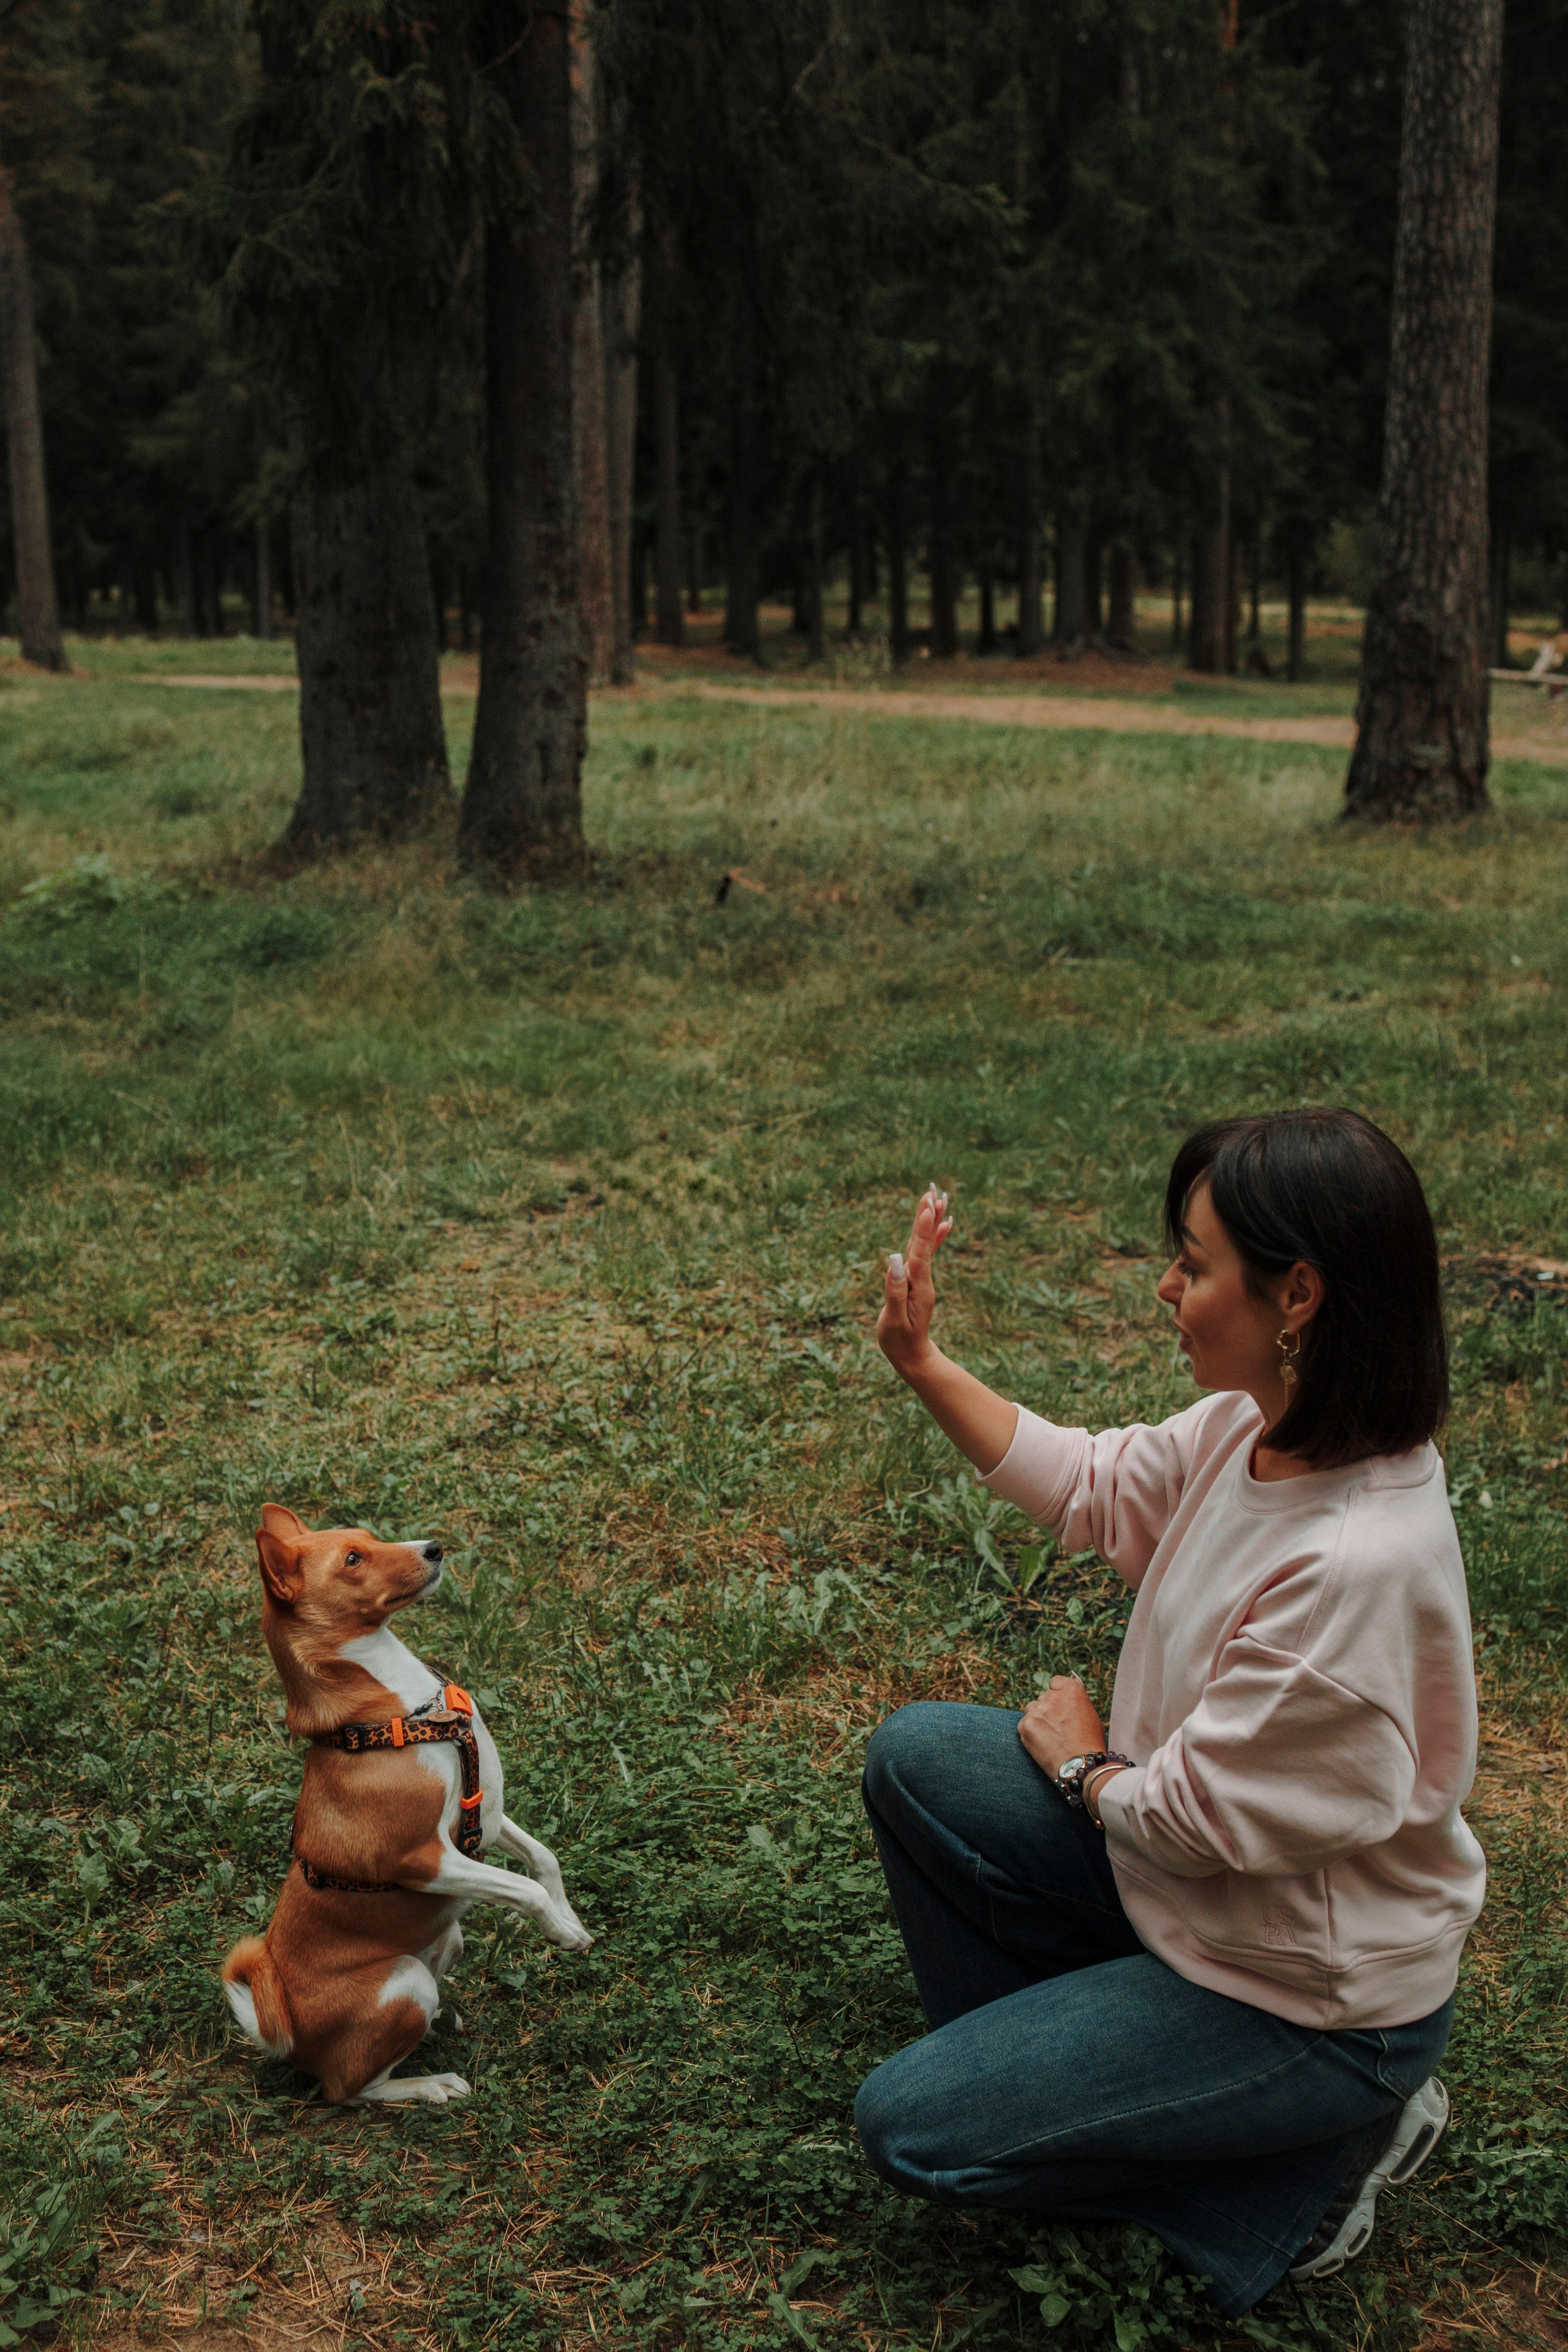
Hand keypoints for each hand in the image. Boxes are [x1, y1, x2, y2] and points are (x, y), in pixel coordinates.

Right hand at [877, 1184, 952, 1377]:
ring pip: (926, 1244)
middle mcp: (923, 1279)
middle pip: (926, 1243)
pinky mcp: (918, 1281)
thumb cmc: (899, 1342)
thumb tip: (894, 1260)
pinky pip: (926, 1254)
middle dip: (928, 1217)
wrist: (913, 1356)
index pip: (921, 1254)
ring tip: (936, 1198)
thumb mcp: (893, 1321)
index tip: (928, 1208)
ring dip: (931, 1221)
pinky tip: (943, 1223)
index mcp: (917, 1287)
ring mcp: (922, 1279)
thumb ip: (894, 1291)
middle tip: (932, 1191)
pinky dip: (934, 1237)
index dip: (924, 1230)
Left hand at [1018, 1675, 1106, 1778]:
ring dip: (1038, 1720)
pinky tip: (1043, 1744)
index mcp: (1070, 1690)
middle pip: (1043, 1698)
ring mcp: (1037, 1710)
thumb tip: (1066, 1688)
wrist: (1081, 1766)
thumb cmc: (1089, 1742)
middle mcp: (1052, 1696)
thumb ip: (1074, 1699)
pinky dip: (1031, 1733)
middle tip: (1058, 1728)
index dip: (1058, 1695)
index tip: (1060, 1706)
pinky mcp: (1025, 1725)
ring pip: (1032, 1710)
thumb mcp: (1089, 1713)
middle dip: (1048, 1710)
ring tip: (1051, 1738)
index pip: (1055, 1682)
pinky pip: (1024, 1724)